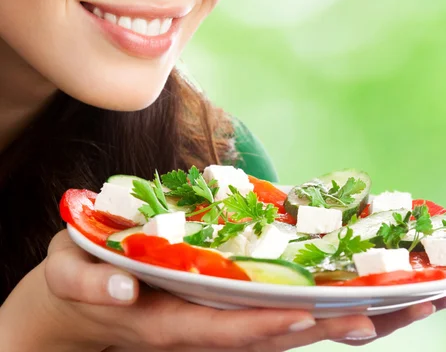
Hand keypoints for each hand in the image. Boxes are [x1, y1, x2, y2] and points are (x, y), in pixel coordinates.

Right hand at [0, 230, 421, 351]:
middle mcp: (201, 329)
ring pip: (284, 328)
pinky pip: (276, 310)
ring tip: (401, 300)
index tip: (310, 313)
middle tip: (390, 306)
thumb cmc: (75, 280)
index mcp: (165, 323)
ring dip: (339, 318)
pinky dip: (318, 305)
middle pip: (271, 336)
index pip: (224, 331)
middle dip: (328, 325)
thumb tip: (119, 283)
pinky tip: (355, 291)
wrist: (79, 302)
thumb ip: (84, 278)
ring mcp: (215, 321)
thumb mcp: (65, 273)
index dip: (266, 325)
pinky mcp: (222, 307)